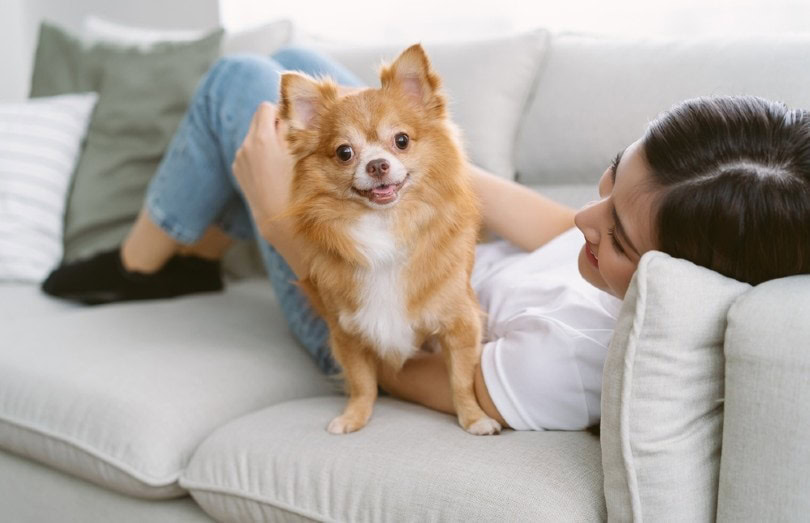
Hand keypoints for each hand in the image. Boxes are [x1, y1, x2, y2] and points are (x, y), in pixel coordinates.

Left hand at [232, 101, 292, 237]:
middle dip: (271, 125)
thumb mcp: (298, 154)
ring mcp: (239, 157)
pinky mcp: (237, 168)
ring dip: (265, 140)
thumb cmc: (294, 186)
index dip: (279, 113)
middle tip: (286, 141)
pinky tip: (268, 172)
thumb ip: (291, 129)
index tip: (289, 126)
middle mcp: (246, 145)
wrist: (276, 217)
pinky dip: (258, 155)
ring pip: (253, 136)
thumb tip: (288, 114)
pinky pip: (248, 151)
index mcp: (262, 138)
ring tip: (279, 161)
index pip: (266, 107)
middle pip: (258, 119)